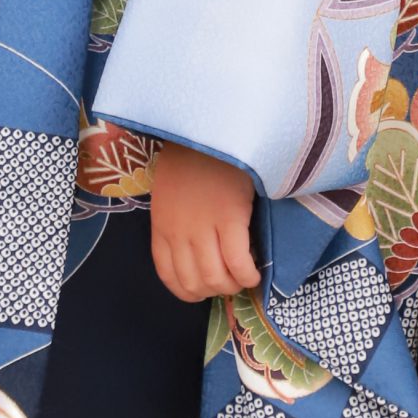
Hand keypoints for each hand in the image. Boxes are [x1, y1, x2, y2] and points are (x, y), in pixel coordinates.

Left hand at [149, 143, 260, 302]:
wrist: (210, 126)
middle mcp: (179, 232)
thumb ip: (176, 221)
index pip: (169, 276)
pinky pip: (238, 263)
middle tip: (229, 282)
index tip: (204, 291)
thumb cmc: (193, 154)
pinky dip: (248, 275)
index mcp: (162, 226)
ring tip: (244, 278)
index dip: (188, 291)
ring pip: (217, 278)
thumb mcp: (170, 192)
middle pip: (195, 282)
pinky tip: (255, 273)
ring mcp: (203, 227)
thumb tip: (195, 251)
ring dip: (233, 285)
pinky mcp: (230, 218)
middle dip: (214, 290)